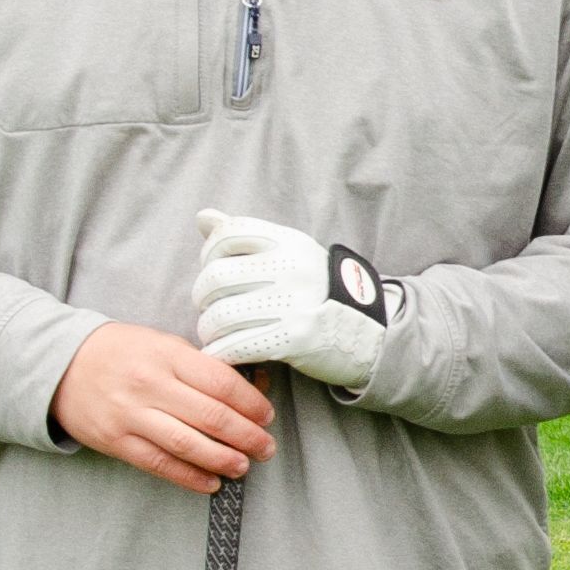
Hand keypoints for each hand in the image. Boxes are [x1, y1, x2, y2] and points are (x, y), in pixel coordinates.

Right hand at [54, 321, 277, 492]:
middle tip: (266, 447)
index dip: (250, 403)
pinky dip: (189, 477)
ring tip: (243, 466)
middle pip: (210, 416)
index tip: (266, 416)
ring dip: (223, 459)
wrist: (60, 365)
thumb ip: (200, 366)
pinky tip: (211, 482)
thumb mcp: (161, 344)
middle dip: (246, 436)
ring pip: (187, 444)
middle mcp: (150, 384)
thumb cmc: (121, 353)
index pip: (221, 382)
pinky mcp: (116, 441)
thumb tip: (252, 386)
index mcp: (166, 355)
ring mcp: (130, 414)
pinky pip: (159, 463)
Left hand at [191, 210, 402, 391]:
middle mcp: (290, 268)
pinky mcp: (293, 339)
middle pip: (216, 277)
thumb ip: (246, 236)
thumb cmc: (318, 290)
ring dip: (208, 329)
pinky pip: (236, 346)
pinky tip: (222, 352)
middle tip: (208, 306)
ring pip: (221, 315)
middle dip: (201, 296)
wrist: (367, 329)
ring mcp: (293, 304)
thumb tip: (202, 217)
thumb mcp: (290, 253)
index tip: (212, 267)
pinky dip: (220, 352)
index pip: (229, 234)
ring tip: (214, 332)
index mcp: (289, 242)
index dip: (208, 252)